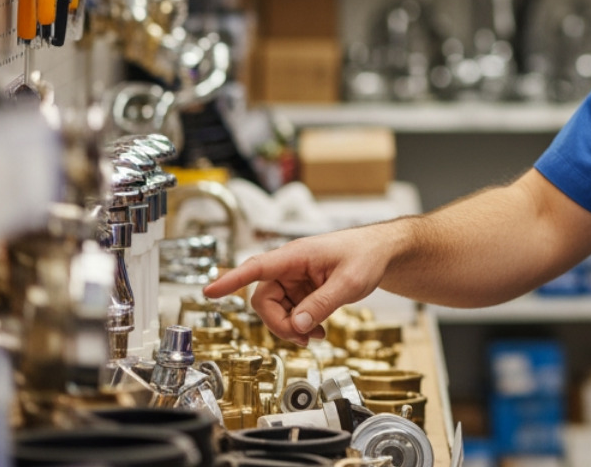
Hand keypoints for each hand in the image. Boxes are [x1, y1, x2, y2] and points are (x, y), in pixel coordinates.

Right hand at [203, 223, 401, 344]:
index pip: (256, 267)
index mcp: (296, 255)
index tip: (210, 291)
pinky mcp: (301, 290)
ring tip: (316, 335)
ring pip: (275, 310)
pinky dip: (300, 325)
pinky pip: (289, 312)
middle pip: (263, 301)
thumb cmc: (366, 255)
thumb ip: (323, 304)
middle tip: (303, 337)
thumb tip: (298, 324)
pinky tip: (317, 331)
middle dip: (280, 323)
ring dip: (291, 328)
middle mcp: (289, 267)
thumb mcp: (350, 282)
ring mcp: (294, 279)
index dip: (232, 280)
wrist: (381, 253)